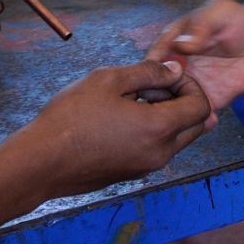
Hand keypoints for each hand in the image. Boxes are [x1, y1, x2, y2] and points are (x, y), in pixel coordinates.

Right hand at [18, 59, 212, 195]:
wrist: (41, 162)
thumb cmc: (72, 117)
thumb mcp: (109, 80)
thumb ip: (150, 72)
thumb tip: (175, 70)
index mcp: (159, 128)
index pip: (201, 106)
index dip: (190, 85)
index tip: (166, 75)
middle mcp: (160, 153)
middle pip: (195, 125)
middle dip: (183, 101)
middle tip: (151, 87)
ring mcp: (147, 167)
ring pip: (177, 139)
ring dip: (167, 117)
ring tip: (131, 100)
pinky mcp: (132, 173)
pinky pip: (157, 150)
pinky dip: (153, 132)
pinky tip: (121, 119)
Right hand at [145, 0, 243, 111]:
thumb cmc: (235, 22)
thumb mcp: (218, 13)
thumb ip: (200, 26)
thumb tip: (181, 44)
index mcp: (172, 42)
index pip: (152, 59)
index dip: (151, 71)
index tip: (156, 80)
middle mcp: (175, 67)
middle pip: (155, 86)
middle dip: (158, 97)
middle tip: (173, 100)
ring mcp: (189, 85)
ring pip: (171, 105)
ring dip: (174, 113)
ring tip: (187, 113)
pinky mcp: (205, 99)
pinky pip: (195, 115)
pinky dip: (196, 122)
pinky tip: (206, 119)